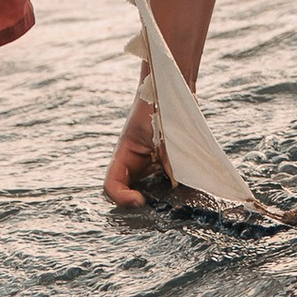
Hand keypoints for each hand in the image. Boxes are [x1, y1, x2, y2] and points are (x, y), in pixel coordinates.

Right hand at [104, 94, 167, 210]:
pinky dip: (171, 189)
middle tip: (155, 208)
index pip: (111, 185)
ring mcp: (146, 164)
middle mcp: (132, 163)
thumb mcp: (161, 131)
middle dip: (137, 203)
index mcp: (124, 154)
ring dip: (156, 198)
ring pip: (144, 190)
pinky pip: (163, 182)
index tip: (140, 200)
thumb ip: (167, 156)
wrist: (167, 89)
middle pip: (125, 192)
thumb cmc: (157, 104)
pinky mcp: (162, 163)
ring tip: (172, 201)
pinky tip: (185, 189)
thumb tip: (176, 180)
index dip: (121, 198)